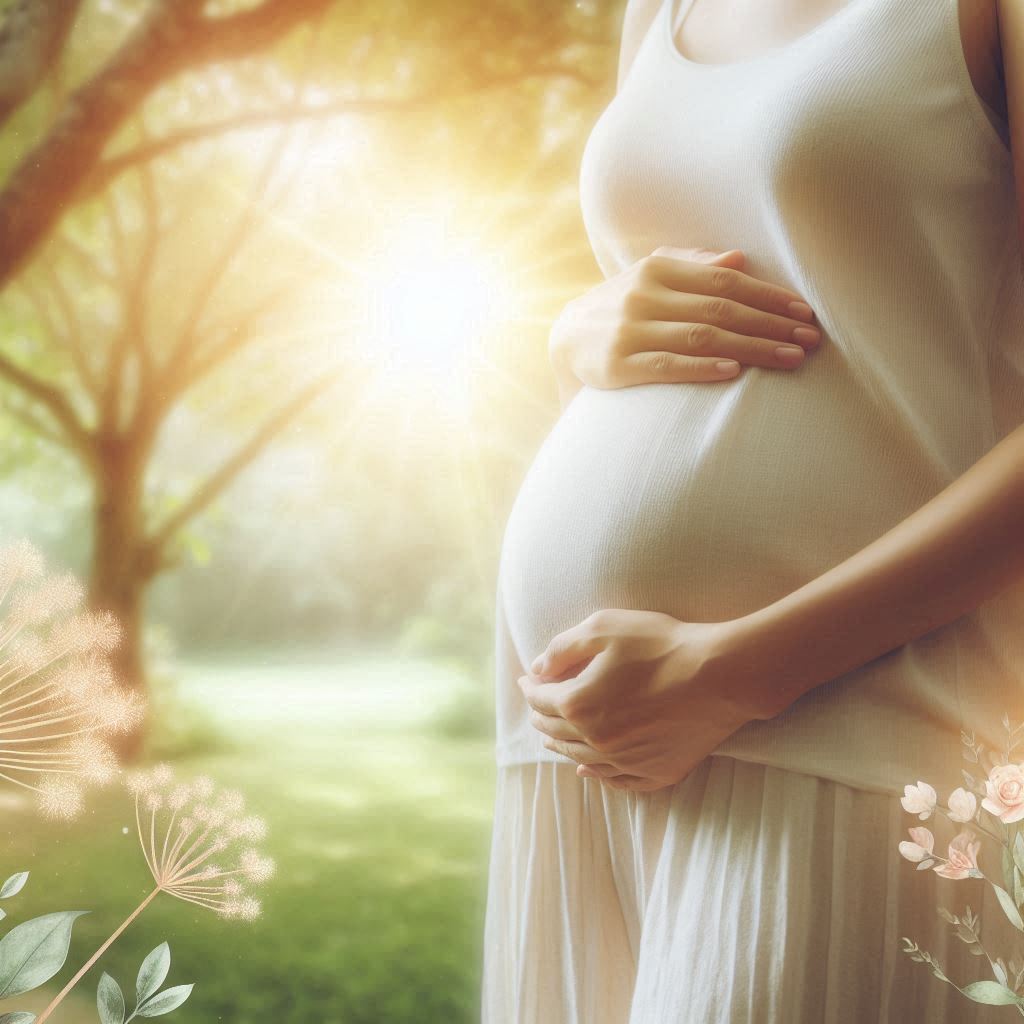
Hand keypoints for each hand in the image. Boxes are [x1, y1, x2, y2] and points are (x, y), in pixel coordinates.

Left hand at [516, 609, 770, 792]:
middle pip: (556, 733)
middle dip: (541, 718)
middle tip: (537, 707)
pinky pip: (618, 782)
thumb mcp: (603, 628)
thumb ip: (562, 648)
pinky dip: (598, 775)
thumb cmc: (661, 645)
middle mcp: (597, 742)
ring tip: (553, 738)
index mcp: (579, 705)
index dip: (530, 687)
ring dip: (562, 747)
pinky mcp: (658, 772)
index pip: (541, 700)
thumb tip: (537, 669)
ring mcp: (628, 762)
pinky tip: (589, 770)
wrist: (720, 675)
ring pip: (581, 760)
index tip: (527, 679)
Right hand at [548, 247, 820, 404]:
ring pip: (702, 337)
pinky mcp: (615, 365)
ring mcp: (628, 330)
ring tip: (790, 359)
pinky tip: (735, 372)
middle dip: (772, 325)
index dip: (769, 297)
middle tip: (811, 340)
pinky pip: (666, 366)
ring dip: (753, 348)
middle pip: (721, 308)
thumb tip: (739, 258)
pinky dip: (703, 367)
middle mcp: (643, 295)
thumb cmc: (619, 310)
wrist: (562, 341)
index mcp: (657, 268)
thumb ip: (691, 267)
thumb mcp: (649, 280)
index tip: (805, 313)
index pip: (725, 281)